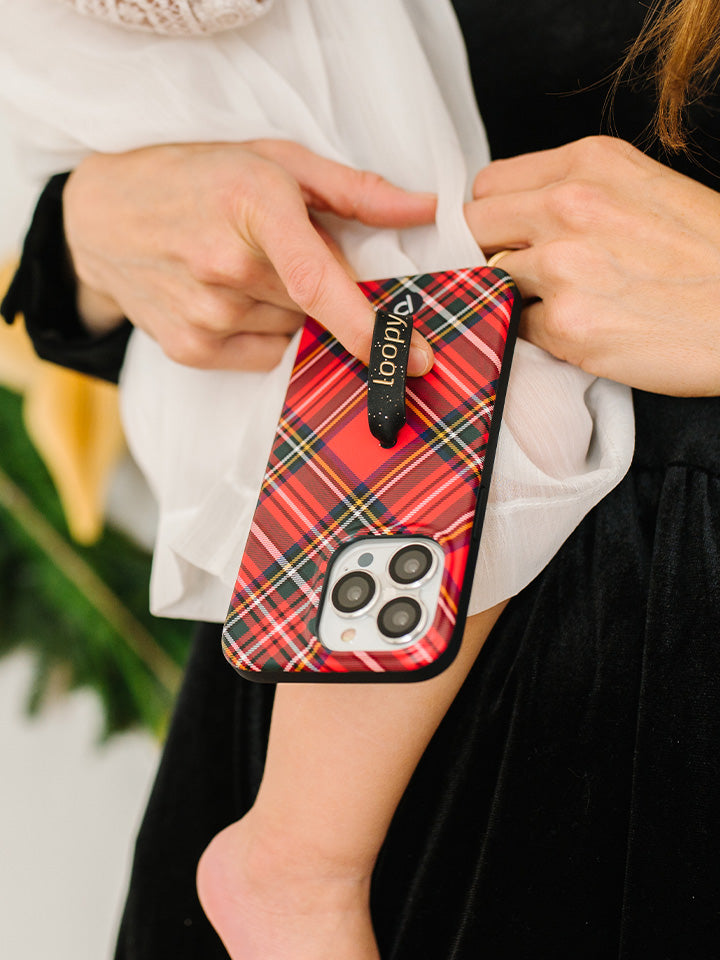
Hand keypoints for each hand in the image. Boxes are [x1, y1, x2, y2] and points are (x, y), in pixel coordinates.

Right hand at [63, 140, 436, 372]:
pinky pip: (266, 354)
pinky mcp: (191, 350)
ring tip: (245, 267)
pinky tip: (230, 297)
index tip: (416, 358)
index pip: (321, 282)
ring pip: (294, 330)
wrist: (100, 219)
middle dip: (324, 286)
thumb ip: (353, 189)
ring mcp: (205, 315)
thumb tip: (425, 210)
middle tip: (284, 251)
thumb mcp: (271, 159)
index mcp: (252, 206)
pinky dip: (265, 330)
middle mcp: (226, 267)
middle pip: (318, 305)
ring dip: (290, 307)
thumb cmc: (194, 178)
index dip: (373, 326)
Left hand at [466, 135, 719, 395]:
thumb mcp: (647, 191)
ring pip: (490, 280)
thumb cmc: (711, 256)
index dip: (490, 216)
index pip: (488, 186)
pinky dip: (539, 334)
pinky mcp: (567, 325)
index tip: (501, 236)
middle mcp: (569, 207)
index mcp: (589, 164)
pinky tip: (582, 329)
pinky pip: (518, 328)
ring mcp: (563, 267)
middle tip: (517, 274)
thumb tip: (518, 214)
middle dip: (485, 253)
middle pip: (473, 228)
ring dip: (513, 295)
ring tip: (563, 303)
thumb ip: (577, 192)